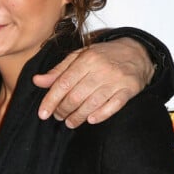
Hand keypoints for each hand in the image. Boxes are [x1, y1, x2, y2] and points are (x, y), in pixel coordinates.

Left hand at [34, 37, 154, 128]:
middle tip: (58, 117)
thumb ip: (58, 70)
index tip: (42, 113)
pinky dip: (101, 115)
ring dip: (78, 117)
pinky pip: (114, 106)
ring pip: (93, 103)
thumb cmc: (102, 56)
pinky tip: (90, 120)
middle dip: (63, 110)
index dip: (51, 100)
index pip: (63, 83)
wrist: (136, 51)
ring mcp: (116, 80)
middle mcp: (101, 70)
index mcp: (86, 60)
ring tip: (70, 122)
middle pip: (76, 96)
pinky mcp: (129, 89)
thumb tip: (37, 81)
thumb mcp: (78, 57)